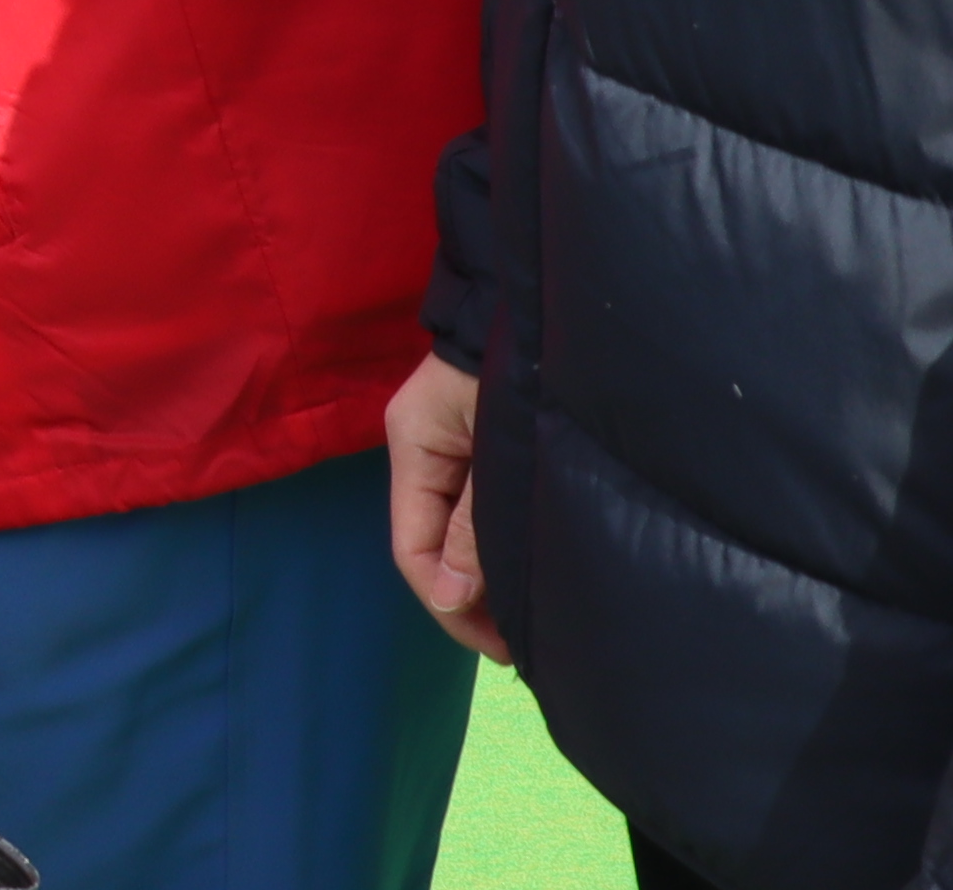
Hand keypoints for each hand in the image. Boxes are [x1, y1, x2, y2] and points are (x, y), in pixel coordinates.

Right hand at [386, 351, 504, 660]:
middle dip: (470, 602)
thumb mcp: (495, 446)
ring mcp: (453, 452)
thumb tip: (454, 599)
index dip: (447, 602)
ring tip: (526, 624)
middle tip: (517, 648)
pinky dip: (498, 551)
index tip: (495, 642)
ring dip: (487, 581)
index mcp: (414, 445)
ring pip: (458, 538)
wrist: (539, 305)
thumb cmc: (521, 365)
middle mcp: (425, 453)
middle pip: (433, 549)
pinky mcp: (481, 450)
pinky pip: (478, 517)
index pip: (413, 547)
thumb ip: (475, 523)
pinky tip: (525, 580)